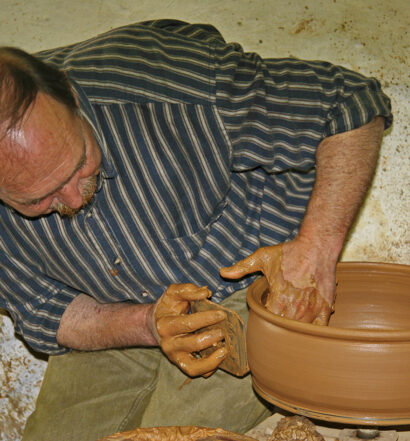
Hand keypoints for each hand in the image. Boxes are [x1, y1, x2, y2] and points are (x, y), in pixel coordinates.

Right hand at [152, 284, 228, 376]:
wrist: (156, 323)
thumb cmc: (168, 306)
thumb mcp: (173, 293)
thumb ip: (188, 290)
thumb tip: (206, 292)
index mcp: (166, 325)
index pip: (189, 323)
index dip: (207, 318)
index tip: (222, 314)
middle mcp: (169, 344)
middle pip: (193, 344)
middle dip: (211, 338)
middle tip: (223, 331)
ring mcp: (175, 356)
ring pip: (193, 367)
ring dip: (211, 361)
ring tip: (224, 351)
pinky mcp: (181, 364)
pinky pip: (196, 372)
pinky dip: (209, 368)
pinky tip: (219, 358)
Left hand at [220, 237, 335, 324]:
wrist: (317, 245)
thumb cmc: (289, 252)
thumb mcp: (262, 257)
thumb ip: (242, 267)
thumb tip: (222, 272)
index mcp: (279, 298)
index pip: (268, 321)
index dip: (264, 320)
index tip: (263, 313)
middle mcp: (296, 307)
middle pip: (283, 330)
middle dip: (277, 326)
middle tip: (275, 318)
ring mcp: (313, 309)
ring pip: (300, 331)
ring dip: (293, 328)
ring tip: (288, 321)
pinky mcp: (326, 307)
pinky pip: (320, 328)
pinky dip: (313, 329)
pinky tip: (307, 323)